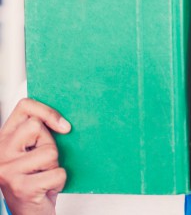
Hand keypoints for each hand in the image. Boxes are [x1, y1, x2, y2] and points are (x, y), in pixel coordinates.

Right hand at [0, 98, 70, 214]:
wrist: (29, 214)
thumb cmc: (35, 177)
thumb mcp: (33, 149)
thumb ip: (39, 131)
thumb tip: (64, 120)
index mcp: (4, 138)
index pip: (25, 106)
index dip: (47, 111)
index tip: (62, 125)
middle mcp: (1, 153)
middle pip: (37, 126)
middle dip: (49, 143)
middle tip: (44, 160)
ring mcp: (8, 171)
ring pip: (50, 151)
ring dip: (55, 165)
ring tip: (44, 174)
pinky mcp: (21, 188)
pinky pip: (57, 173)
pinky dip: (60, 181)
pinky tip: (48, 187)